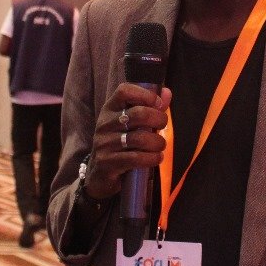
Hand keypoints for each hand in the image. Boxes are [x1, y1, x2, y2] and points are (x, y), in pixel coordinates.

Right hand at [83, 84, 171, 200]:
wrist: (99, 174)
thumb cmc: (119, 144)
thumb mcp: (131, 125)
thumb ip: (149, 108)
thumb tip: (167, 92)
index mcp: (110, 109)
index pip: (124, 91)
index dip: (146, 94)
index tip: (159, 104)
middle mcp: (105, 124)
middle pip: (138, 114)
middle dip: (158, 119)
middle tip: (163, 127)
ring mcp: (104, 143)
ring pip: (140, 138)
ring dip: (158, 143)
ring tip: (160, 146)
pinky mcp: (107, 162)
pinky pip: (136, 158)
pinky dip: (152, 158)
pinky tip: (157, 158)